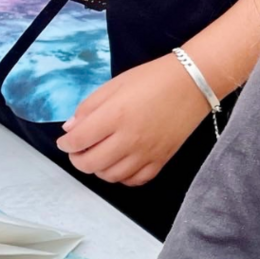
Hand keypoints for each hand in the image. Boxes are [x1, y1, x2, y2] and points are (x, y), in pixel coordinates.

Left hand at [55, 54, 210, 185]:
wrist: (194, 82)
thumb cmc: (154, 78)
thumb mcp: (116, 84)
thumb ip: (89, 106)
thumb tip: (71, 128)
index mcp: (115, 115)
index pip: (78, 141)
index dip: (66, 143)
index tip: (66, 140)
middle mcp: (129, 138)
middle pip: (90, 164)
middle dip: (78, 159)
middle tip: (79, 150)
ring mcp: (147, 152)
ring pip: (111, 176)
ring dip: (99, 169)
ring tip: (101, 156)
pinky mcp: (162, 159)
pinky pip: (136, 180)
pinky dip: (123, 177)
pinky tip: (121, 164)